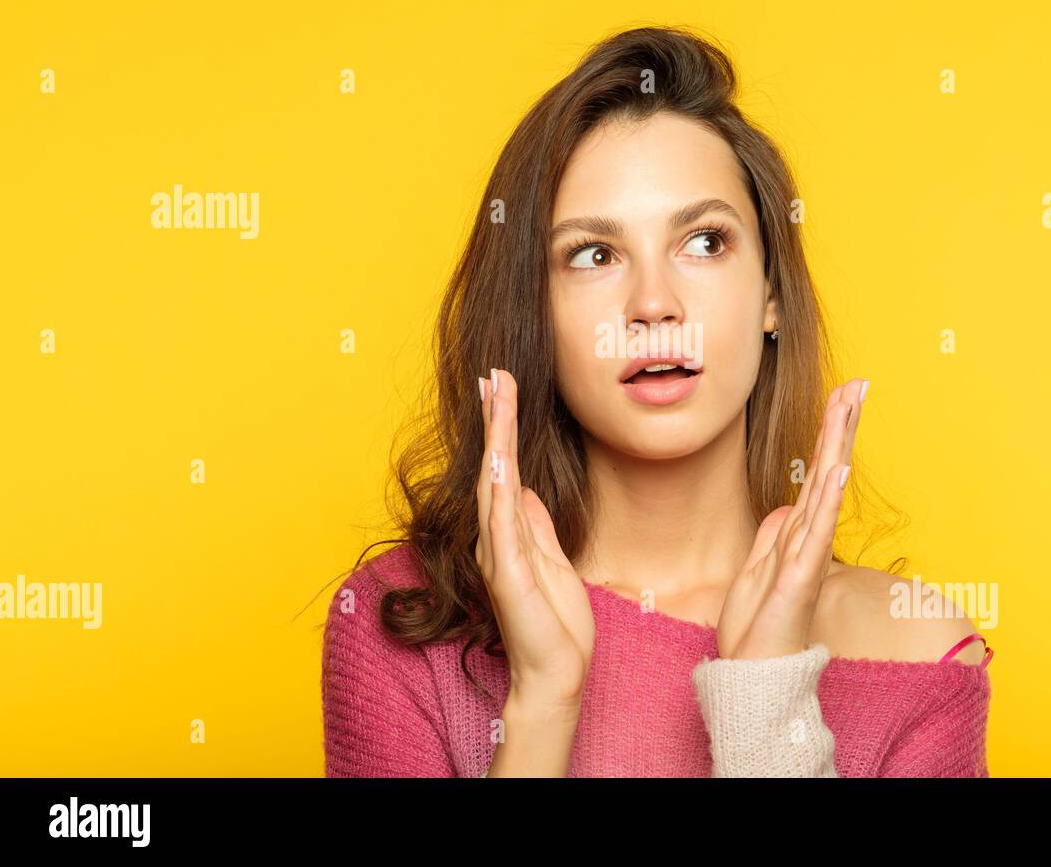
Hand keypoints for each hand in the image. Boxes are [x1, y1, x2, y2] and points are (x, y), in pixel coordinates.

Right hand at [475, 367, 594, 711]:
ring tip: (496, 399)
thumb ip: (536, 526)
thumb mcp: (554, 562)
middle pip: (494, 467)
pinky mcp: (509, 576)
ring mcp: (499, 555)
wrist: (555, 675)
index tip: (502, 389)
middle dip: (494, 420)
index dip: (502, 429)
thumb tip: (525, 489)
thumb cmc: (556, 626)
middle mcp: (496, 539)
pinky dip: (499, 492)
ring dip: (496, 440)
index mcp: (509, 534)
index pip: (504, 471)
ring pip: (494, 485)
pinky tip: (500, 461)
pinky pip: (502, 526)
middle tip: (494, 376)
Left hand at [714, 377, 867, 660]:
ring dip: (838, 446)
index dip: (830, 433)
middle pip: (829, 470)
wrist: (754, 678)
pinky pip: (814, 533)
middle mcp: (809, 539)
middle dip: (841, 425)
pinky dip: (827, 500)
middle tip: (858, 382)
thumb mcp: (755, 572)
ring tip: (851, 406)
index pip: (817, 472)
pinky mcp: (799, 579)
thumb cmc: (757, 632)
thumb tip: (785, 506)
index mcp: (797, 535)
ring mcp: (807, 557)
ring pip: (826, 490)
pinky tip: (838, 469)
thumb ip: (773, 538)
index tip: (843, 393)